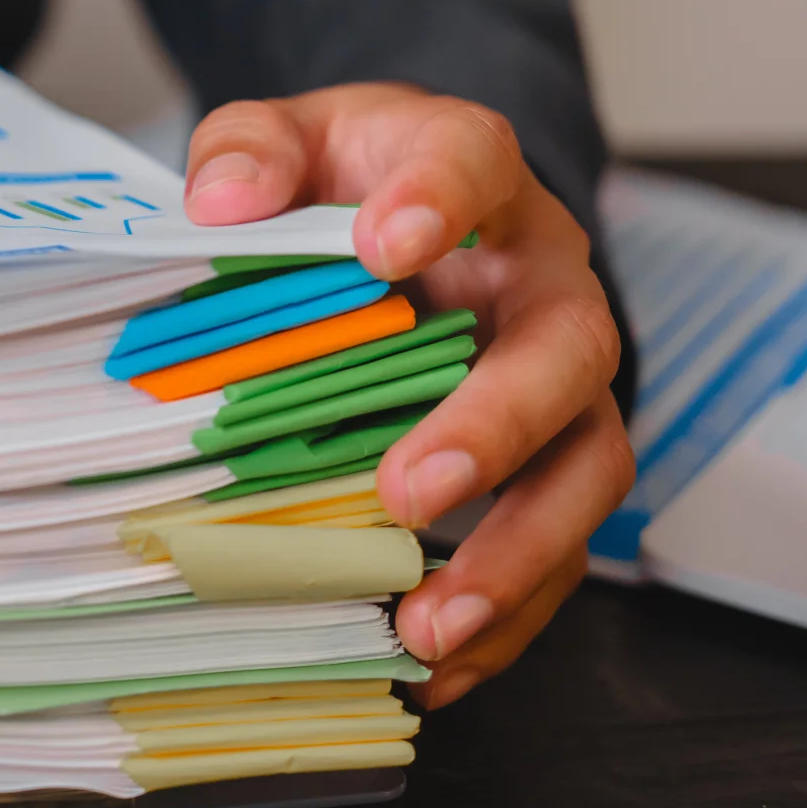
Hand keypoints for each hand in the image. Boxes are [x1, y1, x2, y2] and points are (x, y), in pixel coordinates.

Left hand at [184, 83, 631, 707]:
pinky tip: (433, 667)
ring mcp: (560, 378)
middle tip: (410, 489)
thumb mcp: (287, 140)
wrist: (403, 213)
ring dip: (518, 553)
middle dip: (496, 426)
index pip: (475, 162)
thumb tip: (220, 205)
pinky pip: (556, 546)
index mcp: (474, 172)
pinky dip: (504, 614)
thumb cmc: (346, 182)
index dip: (440, 201)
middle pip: (566, 347)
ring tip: (433, 620)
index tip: (386, 245)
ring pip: (586, 465)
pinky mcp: (550, 459)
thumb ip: (249, 153)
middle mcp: (542, 278)